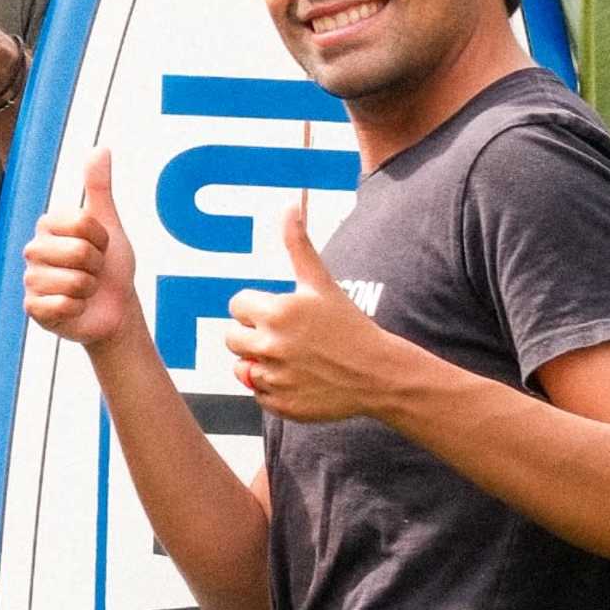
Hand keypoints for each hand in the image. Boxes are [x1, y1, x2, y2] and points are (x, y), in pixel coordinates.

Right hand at [23, 147, 136, 347]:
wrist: (114, 308)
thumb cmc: (110, 265)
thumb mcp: (108, 224)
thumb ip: (99, 187)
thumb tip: (100, 148)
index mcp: (47, 225)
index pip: (81, 222)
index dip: (101, 238)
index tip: (101, 245)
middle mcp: (33, 250)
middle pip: (79, 252)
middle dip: (97, 265)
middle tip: (93, 270)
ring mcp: (31, 280)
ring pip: (74, 282)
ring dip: (89, 289)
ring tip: (85, 289)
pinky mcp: (33, 309)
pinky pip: (62, 305)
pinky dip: (78, 308)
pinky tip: (74, 307)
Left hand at [224, 201, 397, 422]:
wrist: (377, 374)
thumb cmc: (349, 324)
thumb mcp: (321, 283)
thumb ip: (299, 245)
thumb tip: (290, 205)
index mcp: (276, 312)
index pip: (237, 305)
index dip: (256, 308)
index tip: (279, 313)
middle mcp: (270, 345)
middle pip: (232, 338)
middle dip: (252, 335)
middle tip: (282, 337)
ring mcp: (274, 378)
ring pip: (241, 368)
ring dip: (259, 363)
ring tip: (291, 358)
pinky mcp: (280, 405)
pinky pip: (258, 394)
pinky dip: (273, 388)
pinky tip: (299, 379)